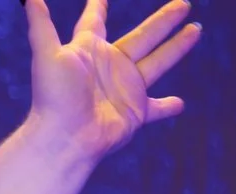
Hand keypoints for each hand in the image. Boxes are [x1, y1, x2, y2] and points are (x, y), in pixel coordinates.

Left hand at [23, 0, 200, 159]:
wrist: (65, 138)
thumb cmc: (54, 97)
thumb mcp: (46, 54)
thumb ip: (39, 22)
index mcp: (90, 49)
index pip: (95, 21)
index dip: (98, 7)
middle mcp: (111, 66)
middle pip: (144, 35)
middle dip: (163, 20)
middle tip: (183, 3)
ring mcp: (125, 88)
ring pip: (159, 61)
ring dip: (178, 47)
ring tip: (196, 30)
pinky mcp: (136, 111)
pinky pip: (156, 108)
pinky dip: (167, 107)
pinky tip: (180, 104)